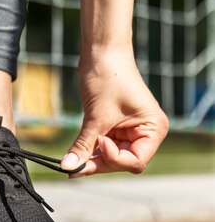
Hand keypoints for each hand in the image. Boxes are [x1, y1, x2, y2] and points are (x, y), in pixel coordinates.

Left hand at [61, 50, 168, 176]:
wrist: (102, 53)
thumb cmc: (108, 79)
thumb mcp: (96, 116)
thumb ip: (84, 144)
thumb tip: (68, 167)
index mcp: (154, 129)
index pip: (136, 161)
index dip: (115, 159)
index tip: (99, 143)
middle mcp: (145, 133)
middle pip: (123, 162)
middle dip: (100, 163)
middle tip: (74, 167)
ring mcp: (129, 131)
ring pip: (110, 157)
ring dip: (92, 159)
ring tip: (71, 162)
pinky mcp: (114, 127)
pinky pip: (102, 147)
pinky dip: (90, 150)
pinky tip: (73, 156)